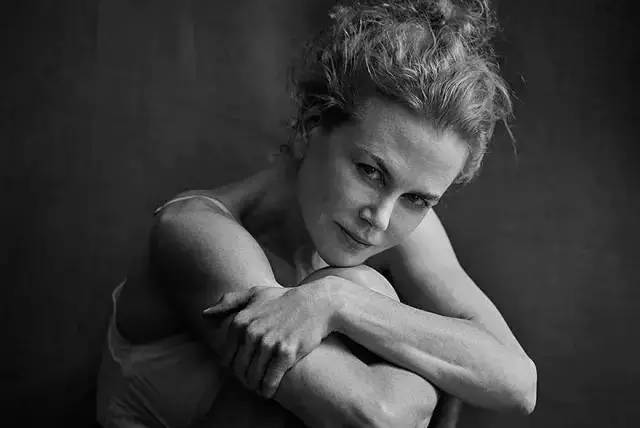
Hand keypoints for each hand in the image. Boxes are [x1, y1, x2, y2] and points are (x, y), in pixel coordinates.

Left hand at [202, 283, 334, 397]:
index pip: (227, 357)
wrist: (317, 303)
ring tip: (259, 387)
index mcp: (240, 321)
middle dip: (244, 378)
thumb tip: (204, 315)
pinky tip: (269, 391)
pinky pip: (270, 380)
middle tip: (252, 381)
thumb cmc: (284, 299)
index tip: (243, 369)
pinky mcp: (286, 353)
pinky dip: (267, 389)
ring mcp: (269, 343)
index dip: (234, 367)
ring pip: (253, 377)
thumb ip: (229, 302)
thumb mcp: (255, 294)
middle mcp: (252, 332)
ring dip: (255, 386)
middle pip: (239, 370)